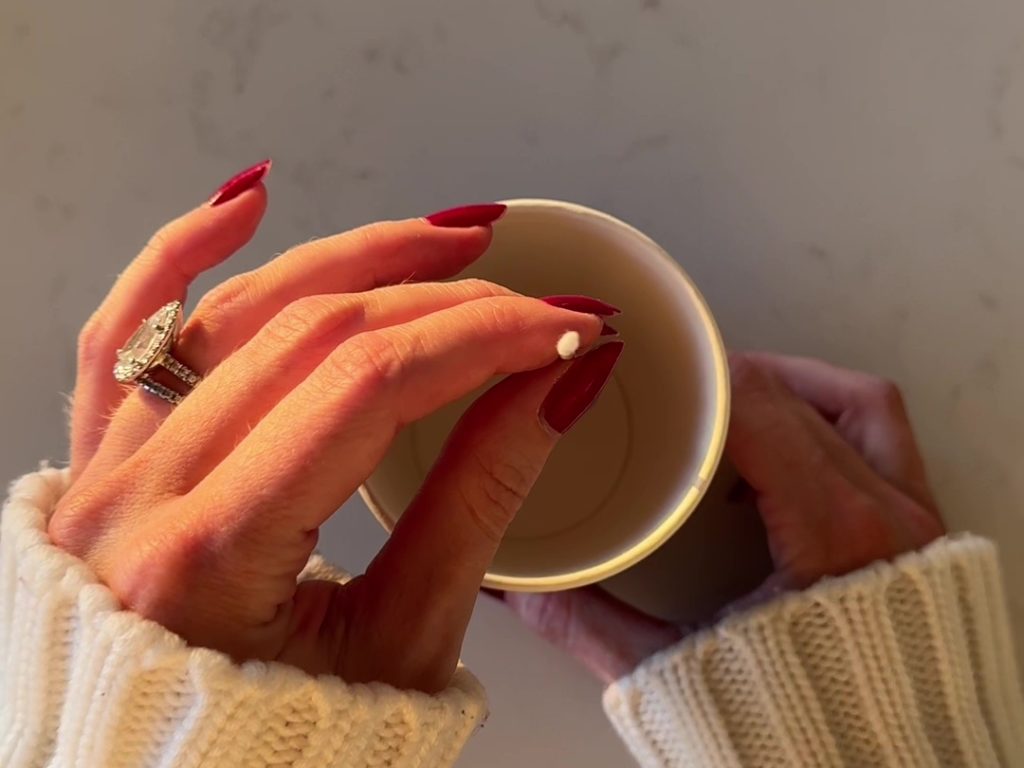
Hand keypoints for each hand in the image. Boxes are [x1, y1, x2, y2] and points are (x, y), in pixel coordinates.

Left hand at [50, 165, 620, 692]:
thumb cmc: (285, 741)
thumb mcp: (405, 641)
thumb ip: (479, 501)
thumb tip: (557, 390)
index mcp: (212, 557)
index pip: (370, 389)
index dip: (482, 339)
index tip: (562, 326)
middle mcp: (140, 496)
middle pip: (315, 335)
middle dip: (446, 303)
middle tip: (531, 300)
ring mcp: (109, 464)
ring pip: (235, 308)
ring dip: (352, 257)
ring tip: (443, 239)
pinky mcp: (106, 453)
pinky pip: (124, 328)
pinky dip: (181, 252)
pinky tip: (251, 202)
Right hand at [500, 351, 945, 683]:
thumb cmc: (790, 731)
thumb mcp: (673, 671)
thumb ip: (585, 621)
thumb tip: (512, 583)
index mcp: (833, 536)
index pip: (760, 409)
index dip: (699, 379)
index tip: (652, 374)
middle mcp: (888, 516)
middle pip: (796, 397)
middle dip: (724, 380)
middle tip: (671, 389)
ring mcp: (916, 519)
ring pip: (855, 402)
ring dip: (787, 384)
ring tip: (727, 398)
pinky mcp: (922, 532)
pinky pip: (885, 438)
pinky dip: (830, 416)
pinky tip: (779, 442)